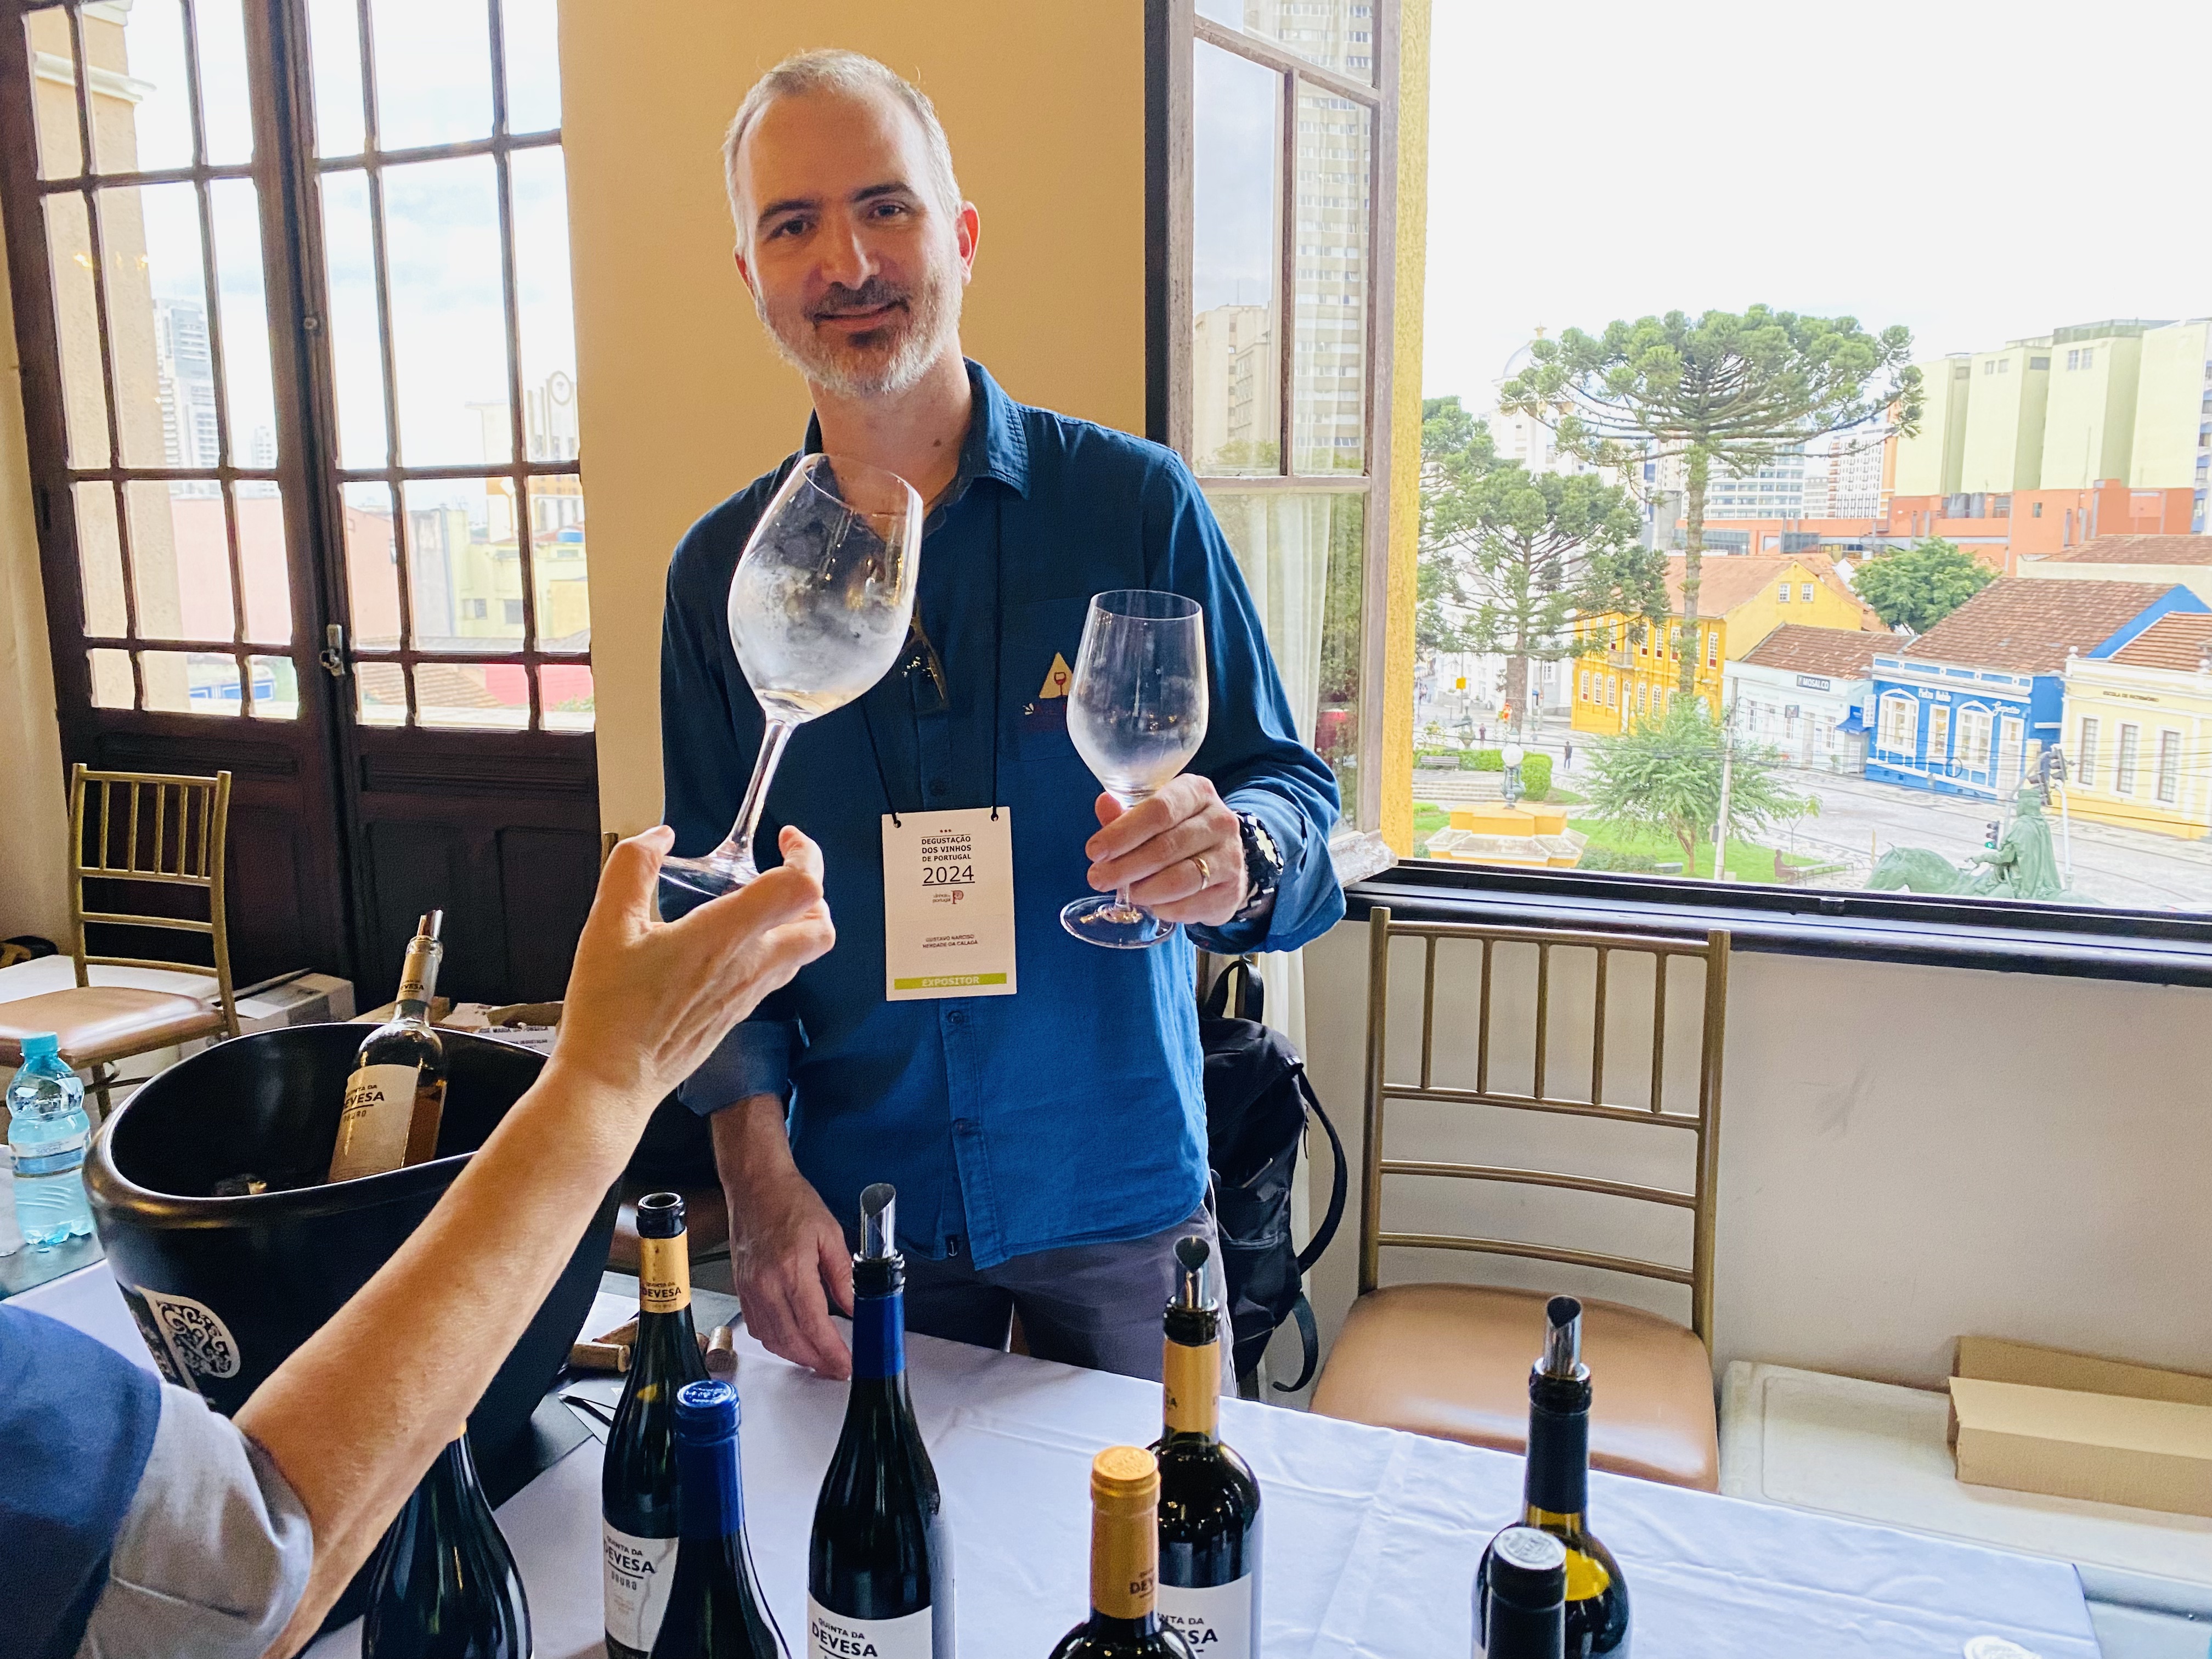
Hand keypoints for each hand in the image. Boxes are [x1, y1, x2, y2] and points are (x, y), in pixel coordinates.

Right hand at [551, 825, 835, 1111]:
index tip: (786, 839)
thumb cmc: (609, 1011)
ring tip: (759, 899)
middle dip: (814, 889)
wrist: (612, 1082)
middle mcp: (750, 967)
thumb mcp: (607, 925)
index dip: (806, 854)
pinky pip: (777, 975)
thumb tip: (658, 838)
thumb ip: (632, 868)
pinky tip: (733, 942)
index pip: (800, 888)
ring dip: (796, 919)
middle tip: (784, 869)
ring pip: (803, 953)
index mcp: (725, 937)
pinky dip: (773, 948)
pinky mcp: (739, 1015)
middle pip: (821, 926)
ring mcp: (749, 995)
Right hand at [715, 1100, 854, 1379]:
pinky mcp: (741, 1288)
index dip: (831, 1353)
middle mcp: (766, 1285)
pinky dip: (775, 1341)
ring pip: (772, 1339)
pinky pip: (757, 1327)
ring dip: (796, 1356)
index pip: (814, 1326)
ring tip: (818, 1359)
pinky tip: (791, 1339)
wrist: (756, 1185)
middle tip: (836, 1368)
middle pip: (791, 1341)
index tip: (845, 1365)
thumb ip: (843, 1275)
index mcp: (792, 1270)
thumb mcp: (830, 1234)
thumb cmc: (790, 1202)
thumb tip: (854, 1307)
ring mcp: (750, 1288)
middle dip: (816, 1361)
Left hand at [1084, 774, 1246, 927]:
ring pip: (1180, 879)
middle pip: (1166, 847)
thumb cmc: (1178, 832)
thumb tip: (1104, 804)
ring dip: (1145, 890)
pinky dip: (1164, 908)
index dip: (1123, 833)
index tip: (1095, 851)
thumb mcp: (1154, 816)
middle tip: (1098, 879)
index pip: (1159, 811)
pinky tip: (1151, 904)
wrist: (1222, 861)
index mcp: (1197, 792)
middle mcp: (1220, 820)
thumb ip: (1126, 814)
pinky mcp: (1232, 890)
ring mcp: (1231, 856)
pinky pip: (1191, 905)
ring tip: (1126, 894)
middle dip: (1125, 867)